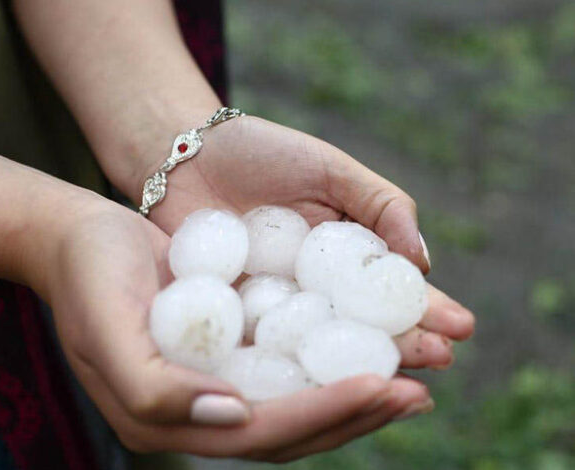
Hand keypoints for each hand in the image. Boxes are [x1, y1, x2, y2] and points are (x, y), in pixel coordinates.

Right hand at [35, 199, 431, 460]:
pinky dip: (330, 362)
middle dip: (356, 413)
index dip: (323, 414)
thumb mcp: (107, 326)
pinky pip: (287, 367)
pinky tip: (369, 346)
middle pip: (290, 429)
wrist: (75, 238)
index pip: (259, 432)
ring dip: (354, 394)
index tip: (382, 386)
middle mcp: (197, 412)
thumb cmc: (89, 275)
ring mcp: (214, 384)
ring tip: (412, 378)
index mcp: (165, 419)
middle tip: (418, 391)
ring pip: (296, 402)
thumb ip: (156, 387)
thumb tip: (234, 415)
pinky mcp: (227, 352)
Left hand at [143, 116, 474, 369]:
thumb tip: (422, 263)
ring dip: (355, 366)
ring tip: (392, 382)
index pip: (391, 292)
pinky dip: (286, 364)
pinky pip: (260, 345)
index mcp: (344, 261)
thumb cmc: (264, 154)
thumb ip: (380, 206)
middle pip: (362, 328)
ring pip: (317, 347)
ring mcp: (272, 310)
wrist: (189, 155)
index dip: (426, 310)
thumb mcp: (331, 170)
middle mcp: (313, 293)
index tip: (460, 328)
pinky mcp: (230, 318)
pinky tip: (314, 383)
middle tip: (440, 362)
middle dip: (403, 346)